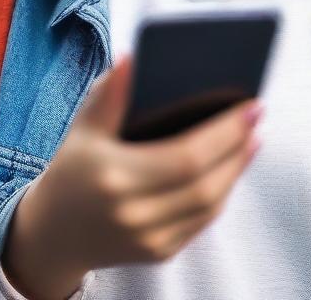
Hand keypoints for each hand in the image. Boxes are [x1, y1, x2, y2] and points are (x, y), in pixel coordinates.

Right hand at [1, 52, 262, 298]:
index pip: (186, 157)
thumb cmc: (73, 169)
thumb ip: (110, 92)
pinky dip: (223, 190)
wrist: (53, 235)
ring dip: (237, 168)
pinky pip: (202, 220)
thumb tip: (136, 56)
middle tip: (258, 113)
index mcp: (115, 178)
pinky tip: (234, 163)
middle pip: (205, 184)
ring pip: (210, 205)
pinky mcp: (159, 254)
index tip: (251, 104)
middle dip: (238, 147)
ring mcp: (148, 240)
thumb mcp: (84, 127)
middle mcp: (133, 216)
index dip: (225, 133)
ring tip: (252, 135)